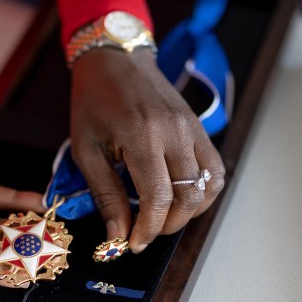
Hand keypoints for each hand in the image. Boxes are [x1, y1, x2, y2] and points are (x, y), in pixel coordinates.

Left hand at [70, 48, 224, 252]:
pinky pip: (215, 169)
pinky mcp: (200, 128)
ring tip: (162, 216)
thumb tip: (118, 234)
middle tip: (145, 231)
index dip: (148, 228)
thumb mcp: (87, 149)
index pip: (159, 197)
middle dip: (168, 225)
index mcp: (143, 135)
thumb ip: (105, 194)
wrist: (115, 59)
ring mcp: (193, 128)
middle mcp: (176, 132)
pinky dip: (202, 191)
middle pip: (189, 196)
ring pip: (209, 186)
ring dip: (189, 211)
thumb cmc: (94, 101)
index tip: (133, 242)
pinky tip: (180, 197)